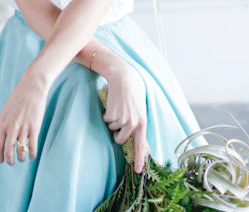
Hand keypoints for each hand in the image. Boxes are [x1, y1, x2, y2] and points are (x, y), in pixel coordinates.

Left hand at [0, 68, 47, 164]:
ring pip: (21, 151)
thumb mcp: (4, 112)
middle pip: (8, 151)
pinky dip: (31, 155)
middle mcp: (12, 127)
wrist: (31, 88)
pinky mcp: (34, 128)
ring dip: (21, 158)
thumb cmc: (17, 99)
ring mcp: (23, 128)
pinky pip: (32, 147)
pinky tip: (31, 156)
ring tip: (22, 158)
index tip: (1, 160)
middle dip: (9, 161)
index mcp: (3, 124)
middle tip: (11, 163)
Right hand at [101, 58, 146, 172]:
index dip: (139, 159)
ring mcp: (122, 120)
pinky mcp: (112, 115)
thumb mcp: (139, 109)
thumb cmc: (132, 92)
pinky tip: (112, 104)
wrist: (123, 77)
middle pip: (120, 140)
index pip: (141, 146)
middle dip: (117, 133)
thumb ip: (138, 122)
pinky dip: (107, 114)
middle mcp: (133, 124)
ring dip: (112, 121)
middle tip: (119, 119)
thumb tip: (133, 137)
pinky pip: (106, 120)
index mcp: (142, 123)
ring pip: (112, 129)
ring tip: (118, 107)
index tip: (137, 171)